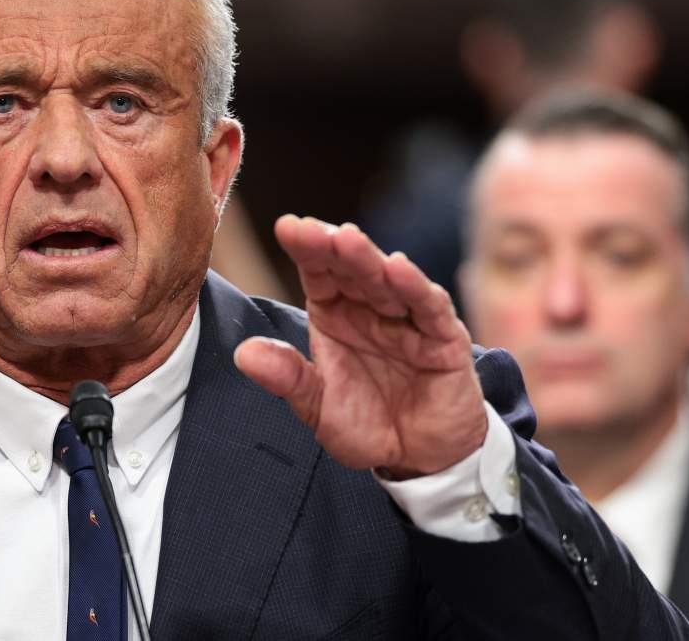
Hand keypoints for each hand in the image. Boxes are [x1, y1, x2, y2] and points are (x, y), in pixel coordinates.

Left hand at [234, 215, 486, 477]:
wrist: (419, 461)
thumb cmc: (368, 424)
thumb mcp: (317, 407)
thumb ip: (288, 379)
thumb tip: (244, 354)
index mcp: (336, 315)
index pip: (320, 273)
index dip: (306, 249)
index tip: (287, 227)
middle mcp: (371, 310)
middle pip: (352, 269)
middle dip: (332, 247)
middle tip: (309, 228)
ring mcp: (409, 321)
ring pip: (388, 282)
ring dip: (368, 260)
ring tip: (346, 238)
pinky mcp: (444, 340)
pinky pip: (429, 309)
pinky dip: (415, 289)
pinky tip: (399, 269)